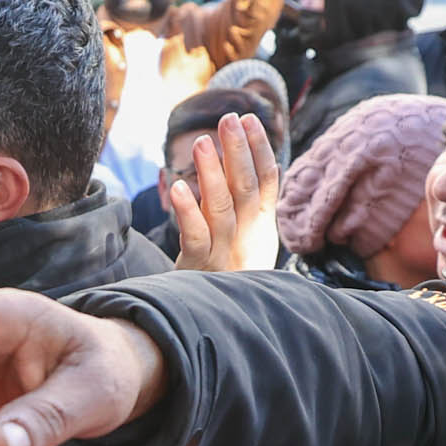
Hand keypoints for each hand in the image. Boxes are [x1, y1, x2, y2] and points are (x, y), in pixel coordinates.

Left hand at [168, 111, 281, 273]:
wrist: (215, 327)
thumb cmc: (220, 277)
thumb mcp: (235, 241)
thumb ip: (234, 205)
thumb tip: (227, 158)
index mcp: (260, 230)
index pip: (267, 183)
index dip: (260, 150)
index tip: (250, 119)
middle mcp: (247, 240)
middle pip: (246, 190)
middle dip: (240, 152)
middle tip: (230, 118)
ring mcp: (224, 256)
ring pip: (223, 210)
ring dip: (214, 174)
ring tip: (202, 142)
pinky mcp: (198, 271)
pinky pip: (196, 238)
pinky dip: (188, 212)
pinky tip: (178, 187)